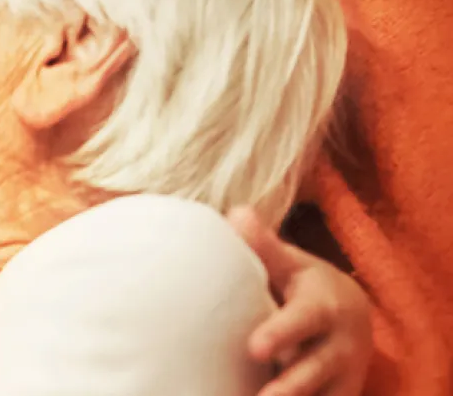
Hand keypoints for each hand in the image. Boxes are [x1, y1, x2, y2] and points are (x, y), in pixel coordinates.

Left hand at [229, 208, 372, 395]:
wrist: (354, 314)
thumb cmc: (306, 287)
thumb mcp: (292, 265)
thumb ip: (265, 247)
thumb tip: (237, 213)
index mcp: (323, 307)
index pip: (303, 321)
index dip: (281, 334)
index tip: (255, 347)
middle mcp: (338, 345)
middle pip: (315, 368)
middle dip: (291, 386)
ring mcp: (340, 375)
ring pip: (321, 393)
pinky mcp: (338, 394)